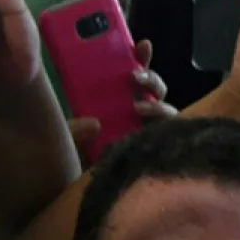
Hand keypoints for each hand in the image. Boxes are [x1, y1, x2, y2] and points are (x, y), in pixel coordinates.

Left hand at [67, 40, 175, 168]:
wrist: (88, 193)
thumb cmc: (77, 162)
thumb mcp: (68, 140)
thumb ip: (74, 130)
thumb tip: (92, 123)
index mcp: (117, 103)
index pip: (133, 76)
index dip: (140, 58)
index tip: (141, 45)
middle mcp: (140, 116)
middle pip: (155, 89)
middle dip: (150, 79)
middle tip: (134, 76)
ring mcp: (153, 134)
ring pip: (168, 112)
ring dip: (156, 105)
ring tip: (138, 108)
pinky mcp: (160, 152)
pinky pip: (170, 139)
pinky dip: (166, 132)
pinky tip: (155, 131)